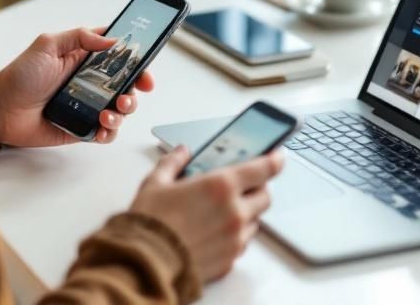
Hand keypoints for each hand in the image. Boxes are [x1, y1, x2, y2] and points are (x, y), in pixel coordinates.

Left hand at [0, 27, 154, 146]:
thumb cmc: (20, 75)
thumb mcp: (48, 45)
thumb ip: (79, 37)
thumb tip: (112, 40)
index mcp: (85, 59)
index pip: (120, 58)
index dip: (137, 63)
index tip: (145, 71)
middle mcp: (90, 82)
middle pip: (126, 85)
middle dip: (135, 91)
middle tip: (127, 95)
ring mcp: (87, 106)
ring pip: (120, 110)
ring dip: (123, 113)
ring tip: (108, 114)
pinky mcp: (81, 128)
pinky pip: (105, 133)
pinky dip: (110, 132)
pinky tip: (102, 127)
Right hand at [130, 146, 284, 281]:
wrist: (143, 265)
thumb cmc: (149, 224)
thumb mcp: (155, 183)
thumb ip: (173, 163)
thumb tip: (181, 153)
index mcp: (220, 186)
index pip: (264, 168)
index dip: (274, 158)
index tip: (276, 154)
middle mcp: (235, 212)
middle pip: (265, 196)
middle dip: (258, 188)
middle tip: (242, 185)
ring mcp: (235, 238)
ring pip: (255, 220)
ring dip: (246, 212)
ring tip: (222, 210)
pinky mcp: (231, 259)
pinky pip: (242, 243)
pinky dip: (235, 235)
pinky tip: (215, 231)